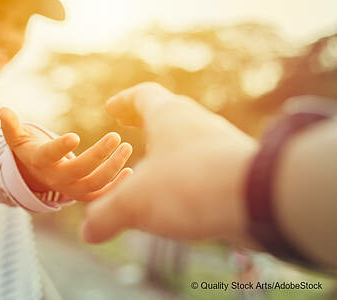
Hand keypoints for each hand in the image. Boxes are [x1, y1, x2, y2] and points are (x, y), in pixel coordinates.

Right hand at [0, 107, 132, 202]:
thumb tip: (2, 110)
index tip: (75, 136)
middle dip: (98, 155)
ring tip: (126, 147)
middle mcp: (55, 178)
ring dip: (113, 168)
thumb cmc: (29, 150)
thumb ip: (11, 127)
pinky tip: (131, 171)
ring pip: (93, 185)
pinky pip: (100, 195)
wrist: (34, 176)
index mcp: (40, 161)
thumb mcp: (18, 139)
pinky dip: (116, 186)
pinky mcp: (82, 194)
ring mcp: (70, 189)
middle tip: (116, 137)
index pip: (49, 155)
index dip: (60, 148)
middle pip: (78, 172)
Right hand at [81, 83, 257, 245]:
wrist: (260, 198)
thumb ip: (106, 216)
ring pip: (190, 137)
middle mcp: (197, 121)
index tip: (111, 109)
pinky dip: (189, 170)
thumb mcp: (134, 203)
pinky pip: (206, 161)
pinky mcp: (237, 165)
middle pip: (168, 112)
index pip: (142, 95)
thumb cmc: (189, 185)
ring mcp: (220, 142)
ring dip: (170, 148)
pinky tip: (183, 192)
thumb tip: (88, 232)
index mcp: (168, 116)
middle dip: (146, 121)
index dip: (124, 101)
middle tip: (131, 128)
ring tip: (155, 166)